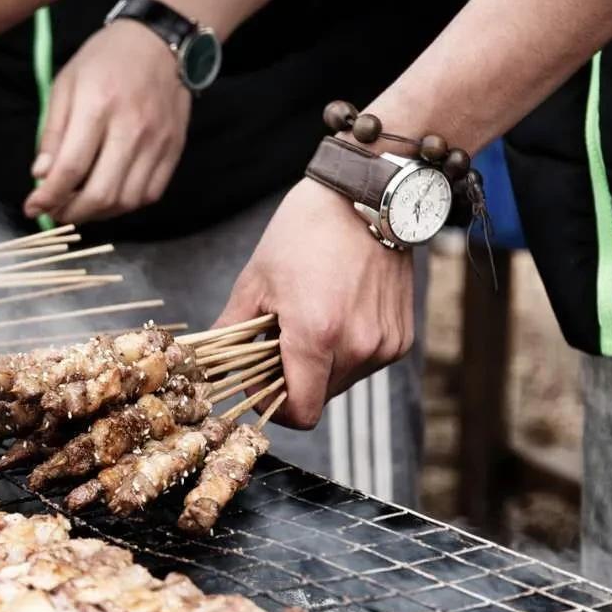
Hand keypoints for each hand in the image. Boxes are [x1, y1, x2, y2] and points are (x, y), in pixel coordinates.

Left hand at [23, 21, 190, 223]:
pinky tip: (109, 195)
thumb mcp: (65, 85)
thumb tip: (41, 176)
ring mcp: (158, 141)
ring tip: (80, 205)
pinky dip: (126, 205)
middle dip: (72, 213)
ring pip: (126, 201)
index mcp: (98, 106)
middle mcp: (132, 127)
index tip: (33, 208)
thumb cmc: (105, 59)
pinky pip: (150, 193)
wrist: (159, 39)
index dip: (49, 197)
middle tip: (56, 212)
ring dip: (98, 213)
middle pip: (101, 193)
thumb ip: (52, 132)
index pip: (71, 168)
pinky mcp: (175, 148)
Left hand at [213, 180, 415, 428]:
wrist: (365, 198)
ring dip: (321, 366)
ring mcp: (384, 344)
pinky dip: (347, 351)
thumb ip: (231, 331)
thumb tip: (209, 365)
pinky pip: (366, 364)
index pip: (301, 413)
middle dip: (294, 379)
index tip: (260, 381)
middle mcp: (357, 346)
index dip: (274, 405)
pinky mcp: (402, 337)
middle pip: (318, 398)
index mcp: (316, 336)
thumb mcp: (255, 281)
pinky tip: (337, 315)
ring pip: (342, 382)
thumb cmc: (304, 234)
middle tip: (280, 342)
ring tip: (310, 322)